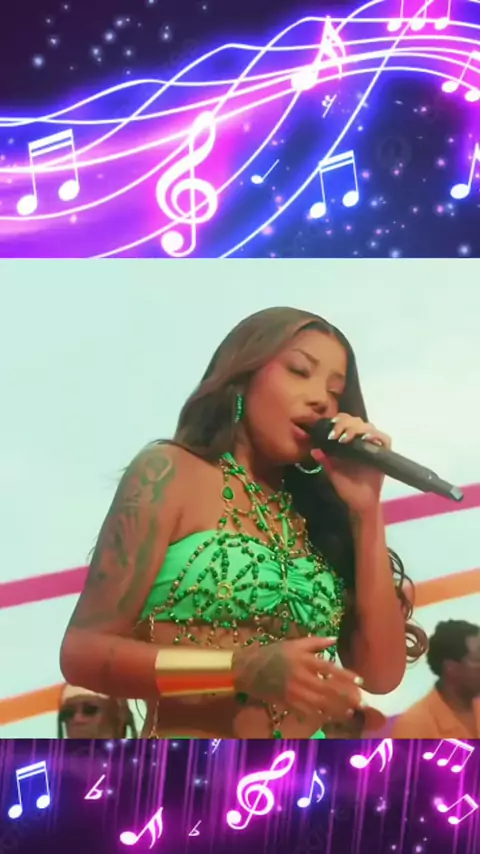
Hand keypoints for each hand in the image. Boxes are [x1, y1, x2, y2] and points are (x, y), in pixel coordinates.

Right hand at [232, 637, 363, 721]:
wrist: (249, 669)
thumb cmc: (273, 653)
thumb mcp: (294, 643)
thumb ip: (315, 642)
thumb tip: (334, 639)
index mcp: (303, 660)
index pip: (330, 668)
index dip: (346, 676)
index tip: (360, 681)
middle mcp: (301, 677)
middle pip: (328, 689)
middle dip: (346, 697)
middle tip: (361, 703)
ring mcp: (294, 692)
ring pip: (320, 704)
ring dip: (337, 709)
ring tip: (350, 712)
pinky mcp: (288, 703)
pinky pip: (308, 712)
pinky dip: (321, 716)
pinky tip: (331, 717)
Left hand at [311, 413, 390, 514]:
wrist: (360, 503)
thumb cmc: (347, 488)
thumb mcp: (333, 473)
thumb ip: (325, 461)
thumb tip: (314, 449)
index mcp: (349, 443)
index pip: (346, 421)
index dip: (338, 420)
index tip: (330, 428)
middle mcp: (362, 442)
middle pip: (357, 421)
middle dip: (345, 423)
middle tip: (336, 435)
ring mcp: (374, 446)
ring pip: (369, 426)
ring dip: (356, 429)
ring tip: (345, 438)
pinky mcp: (384, 453)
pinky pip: (384, 438)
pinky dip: (375, 435)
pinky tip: (365, 439)